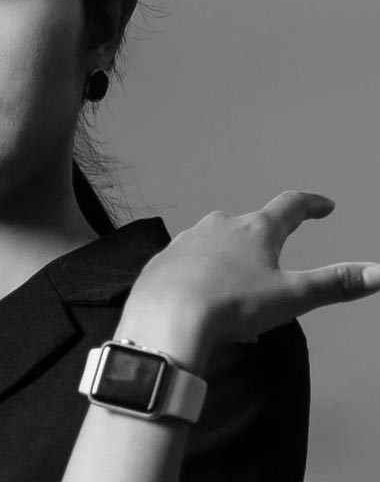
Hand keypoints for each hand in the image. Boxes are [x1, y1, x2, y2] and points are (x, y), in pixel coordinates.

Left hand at [127, 190, 379, 350]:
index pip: (289, 206)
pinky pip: (190, 265)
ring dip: (231, 266)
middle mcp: (219, 225)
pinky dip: (203, 278)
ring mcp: (187, 240)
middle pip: (249, 228)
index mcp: (255, 229)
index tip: (324, 206)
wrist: (166, 316)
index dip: (310, 204)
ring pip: (217, 247)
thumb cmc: (233, 304)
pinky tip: (204, 302)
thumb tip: (379, 272)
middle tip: (272, 278)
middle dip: (263, 247)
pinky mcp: (163, 259)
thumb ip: (334, 284)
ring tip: (238, 300)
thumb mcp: (291, 297)